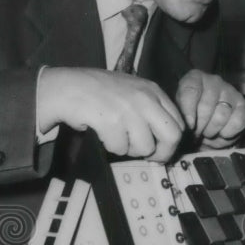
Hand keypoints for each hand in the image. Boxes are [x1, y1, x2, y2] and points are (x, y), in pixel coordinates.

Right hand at [38, 67, 184, 160]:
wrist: (66, 87)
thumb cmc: (98, 93)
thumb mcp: (133, 92)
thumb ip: (152, 110)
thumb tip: (168, 140)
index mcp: (153, 91)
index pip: (179, 123)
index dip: (170, 142)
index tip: (159, 149)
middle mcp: (145, 98)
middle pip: (172, 137)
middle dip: (160, 153)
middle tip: (147, 156)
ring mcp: (129, 109)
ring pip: (145, 147)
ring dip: (130, 149)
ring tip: (116, 136)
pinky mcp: (111, 121)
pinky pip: (120, 148)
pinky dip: (111, 146)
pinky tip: (103, 133)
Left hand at [176, 70, 244, 147]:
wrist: (206, 130)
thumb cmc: (192, 120)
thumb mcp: (180, 114)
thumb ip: (181, 115)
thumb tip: (190, 123)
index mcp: (195, 78)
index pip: (191, 90)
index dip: (188, 111)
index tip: (189, 125)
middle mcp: (214, 81)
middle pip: (206, 106)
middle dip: (200, 126)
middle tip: (196, 132)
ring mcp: (231, 92)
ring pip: (221, 116)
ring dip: (212, 131)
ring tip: (208, 132)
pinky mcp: (243, 106)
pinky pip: (237, 123)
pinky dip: (228, 133)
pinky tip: (222, 133)